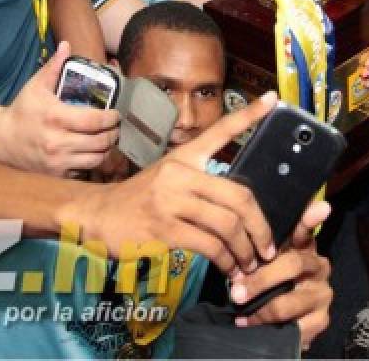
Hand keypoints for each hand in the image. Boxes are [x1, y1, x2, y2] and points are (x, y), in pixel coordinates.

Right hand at [0, 41, 120, 175]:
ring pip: (96, 159)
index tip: (115, 114)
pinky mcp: (56, 174)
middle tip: (115, 127)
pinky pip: (84, 171)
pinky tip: (92, 152)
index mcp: (55, 117)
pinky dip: (92, 162)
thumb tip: (66, 45)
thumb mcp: (36, 86)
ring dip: (106, 149)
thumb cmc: (23, 110)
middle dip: (113, 134)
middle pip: (100, 142)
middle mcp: (57, 142)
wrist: (2, 140)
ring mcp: (57, 161)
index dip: (111, 118)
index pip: (94, 120)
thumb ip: (53, 67)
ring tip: (107, 140)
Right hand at [70, 93, 279, 276]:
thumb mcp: (166, 179)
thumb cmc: (138, 200)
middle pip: (239, 196)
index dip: (249, 115)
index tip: (272, 99)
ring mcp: (171, 201)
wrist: (96, 214)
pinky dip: (226, 261)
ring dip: (245, 250)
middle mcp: (180, 174)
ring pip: (227, 225)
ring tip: (250, 263)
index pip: (220, 131)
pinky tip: (229, 269)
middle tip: (268, 245)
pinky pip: (209, 246)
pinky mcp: (164, 228)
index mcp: (184, 157)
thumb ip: (199, 184)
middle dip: (261, 226)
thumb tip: (238, 204)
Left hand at [230, 199, 333, 348]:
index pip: (307, 230)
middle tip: (235, 291)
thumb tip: (234, 234)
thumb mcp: (263, 263)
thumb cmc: (269, 284)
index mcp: (305, 249)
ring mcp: (323, 294)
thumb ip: (255, 249)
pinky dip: (266, 325)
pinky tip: (250, 323)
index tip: (321, 207)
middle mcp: (319, 267)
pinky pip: (292, 325)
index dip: (311, 219)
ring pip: (289, 301)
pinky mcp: (321, 319)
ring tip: (239, 310)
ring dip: (259, 308)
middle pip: (292, 265)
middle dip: (260, 279)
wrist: (285, 321)